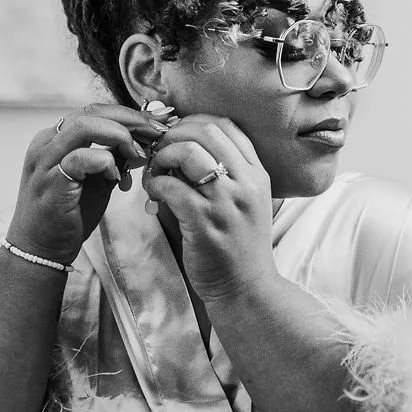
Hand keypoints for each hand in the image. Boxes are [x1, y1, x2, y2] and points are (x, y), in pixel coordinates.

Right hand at [7, 103, 168, 264]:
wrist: (42, 249)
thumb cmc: (69, 215)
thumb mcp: (98, 180)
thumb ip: (116, 159)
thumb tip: (145, 142)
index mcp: (57, 138)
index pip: (96, 111)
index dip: (130, 114)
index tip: (158, 124)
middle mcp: (47, 142)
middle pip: (93, 111)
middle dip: (131, 120)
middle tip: (158, 133)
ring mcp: (45, 160)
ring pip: (84, 126)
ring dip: (119, 136)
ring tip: (136, 154)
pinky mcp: (50, 181)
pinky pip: (80, 158)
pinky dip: (105, 162)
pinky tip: (116, 177)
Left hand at [142, 116, 275, 301]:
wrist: (247, 289)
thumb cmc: (239, 246)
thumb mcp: (246, 202)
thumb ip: (225, 174)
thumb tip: (183, 148)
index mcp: (257, 174)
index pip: (227, 126)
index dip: (195, 122)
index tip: (177, 134)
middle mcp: (246, 183)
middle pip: (207, 131)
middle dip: (175, 134)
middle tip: (161, 150)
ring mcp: (227, 203)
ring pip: (189, 153)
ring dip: (164, 156)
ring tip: (157, 170)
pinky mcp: (205, 223)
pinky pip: (173, 187)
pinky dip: (156, 184)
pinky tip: (154, 193)